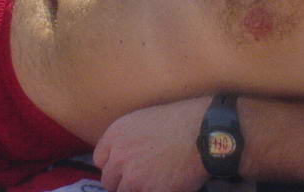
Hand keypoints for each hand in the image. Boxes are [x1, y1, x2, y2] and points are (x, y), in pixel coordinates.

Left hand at [93, 96, 211, 191]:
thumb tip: (123, 157)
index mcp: (115, 135)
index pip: (100, 160)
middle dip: (122, 181)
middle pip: (109, 181)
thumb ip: (126, 139)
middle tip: (141, 177)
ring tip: (155, 181)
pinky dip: (153, 191)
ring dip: (137, 189)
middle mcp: (119, 157)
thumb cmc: (179, 120)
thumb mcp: (143, 120)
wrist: (203, 131)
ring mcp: (133, 178)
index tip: (125, 167)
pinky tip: (165, 184)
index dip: (113, 165)